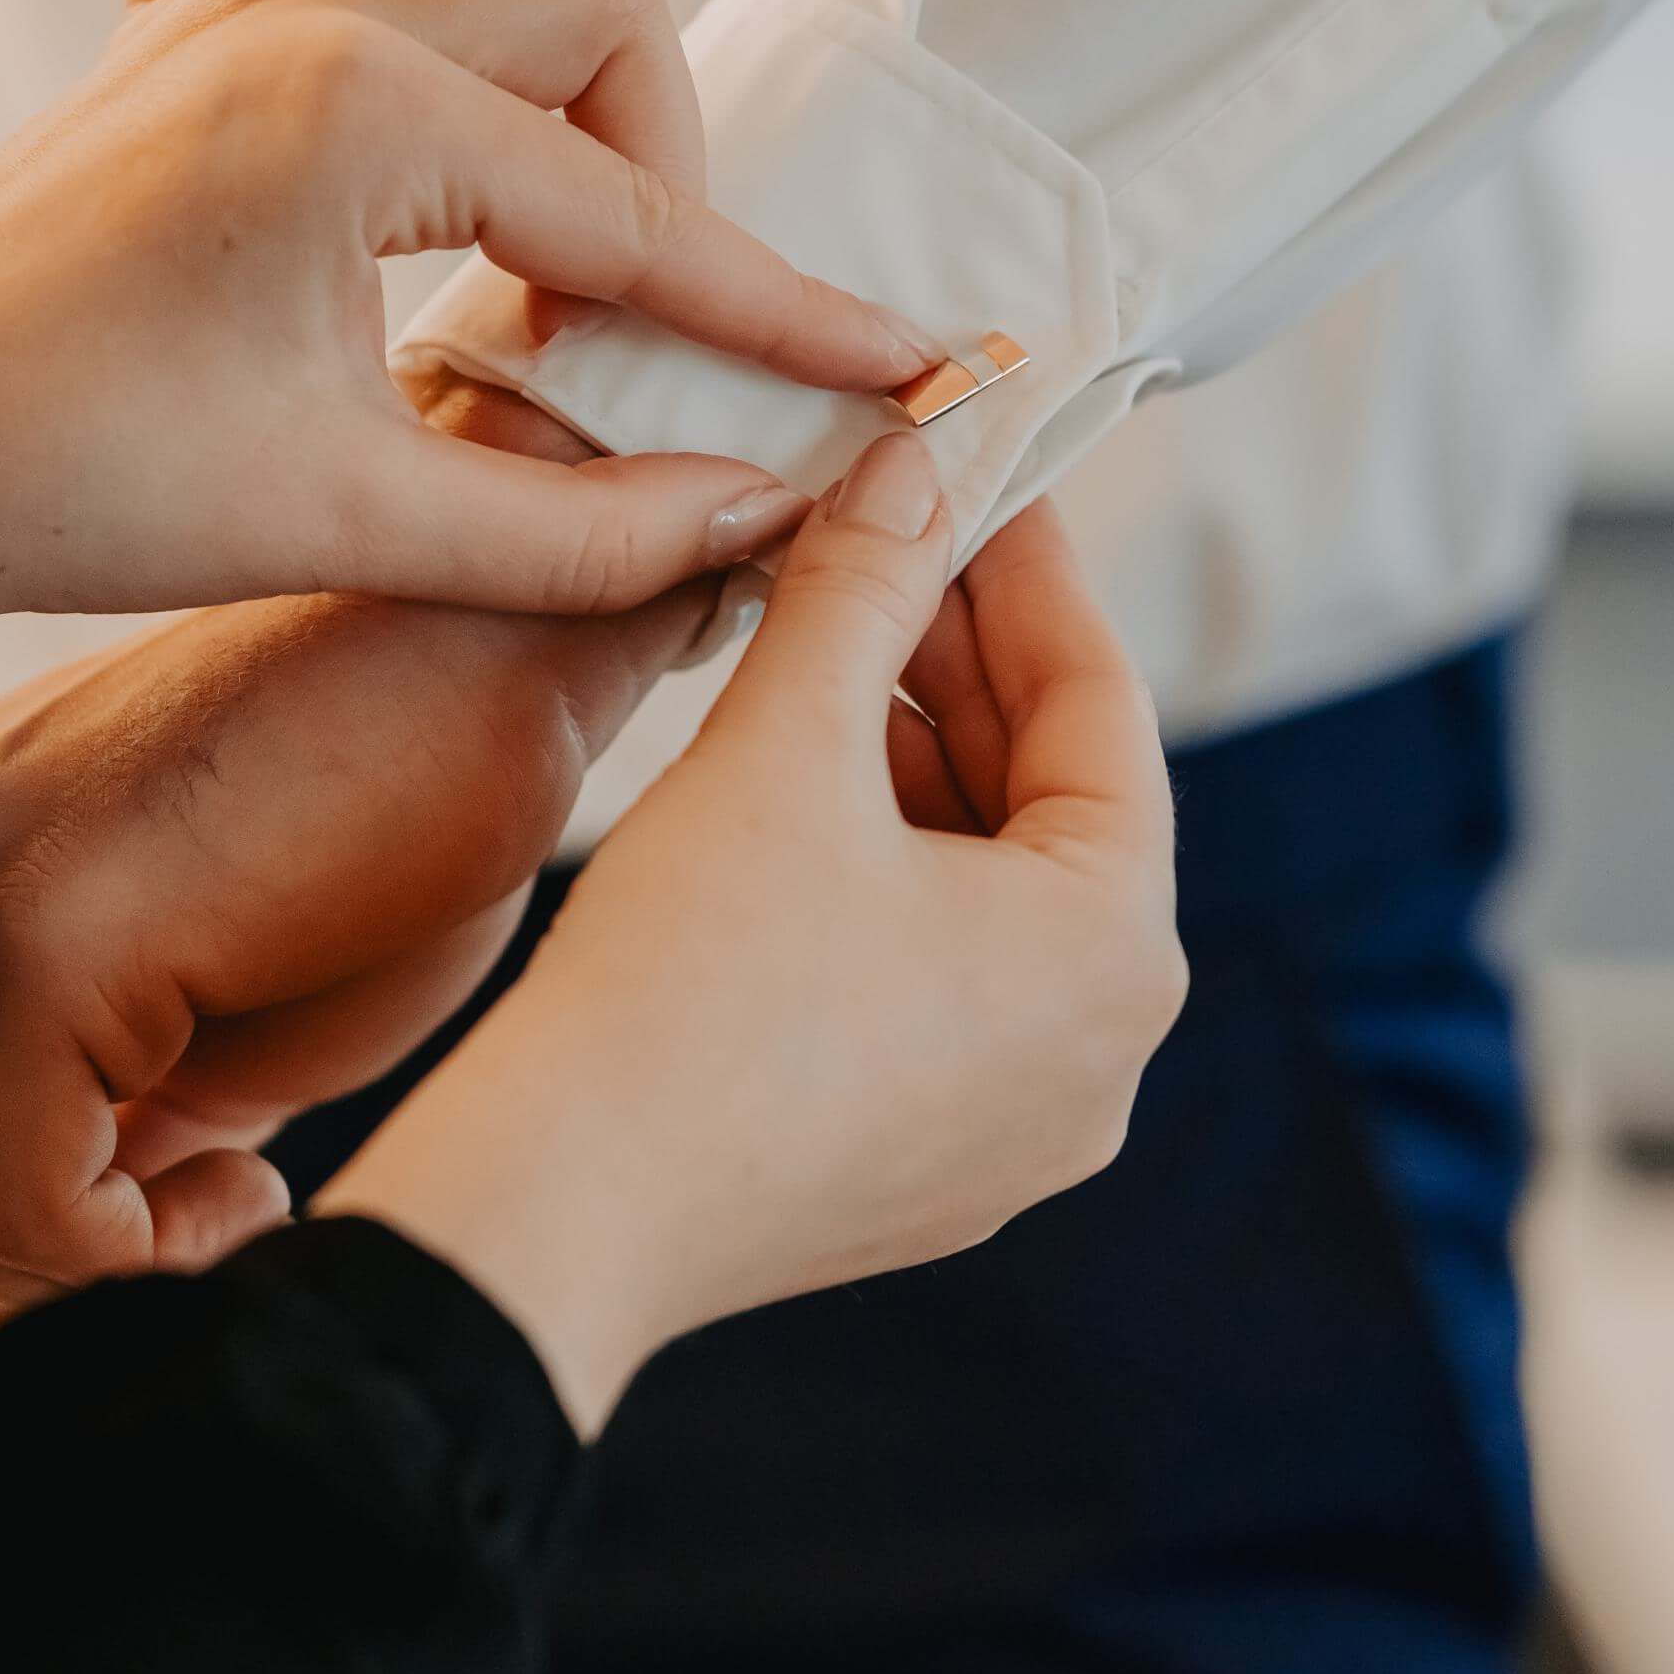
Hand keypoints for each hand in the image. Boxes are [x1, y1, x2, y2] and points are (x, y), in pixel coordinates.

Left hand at [0, 0, 939, 671]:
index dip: (775, 313)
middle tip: (632, 337)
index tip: (889, 370)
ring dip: (550, 43)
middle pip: (599, 6)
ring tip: (528, 212)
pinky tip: (387, 81)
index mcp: (350, 107)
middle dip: (665, 173)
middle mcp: (298, 2)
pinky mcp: (168, 14)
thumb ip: (573, 529)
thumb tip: (753, 518)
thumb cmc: (51, 486)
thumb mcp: (343, 518)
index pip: (633, 209)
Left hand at [0, 383, 712, 1314]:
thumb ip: (61, 1157)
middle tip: (235, 1187)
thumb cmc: (395, 824)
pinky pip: (26, 1212)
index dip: (35, 1231)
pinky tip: (267, 1169)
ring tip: (257, 1169)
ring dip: (107, 1261)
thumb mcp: (194, 1032)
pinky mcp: (36, 932)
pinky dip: (147, 1252)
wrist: (518, 648)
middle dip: (57, 1258)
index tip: (212, 1175)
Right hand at [317, 433, 1187, 1432]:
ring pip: (990, 893)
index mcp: (1115, 952)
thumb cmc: (684, 984)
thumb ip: (864, 586)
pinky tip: (798, 797)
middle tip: (881, 537)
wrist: (558, 1212)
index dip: (1026, 568)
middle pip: (1050, 803)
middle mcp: (1103, 1057)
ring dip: (916, 766)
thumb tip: (916, 461)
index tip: (976, 466)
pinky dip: (888, 876)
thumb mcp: (783, 748)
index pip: (1101, 705)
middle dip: (960, 664)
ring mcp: (1020, 1131)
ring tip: (823, 654)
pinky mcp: (929, 1170)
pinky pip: (943, 982)